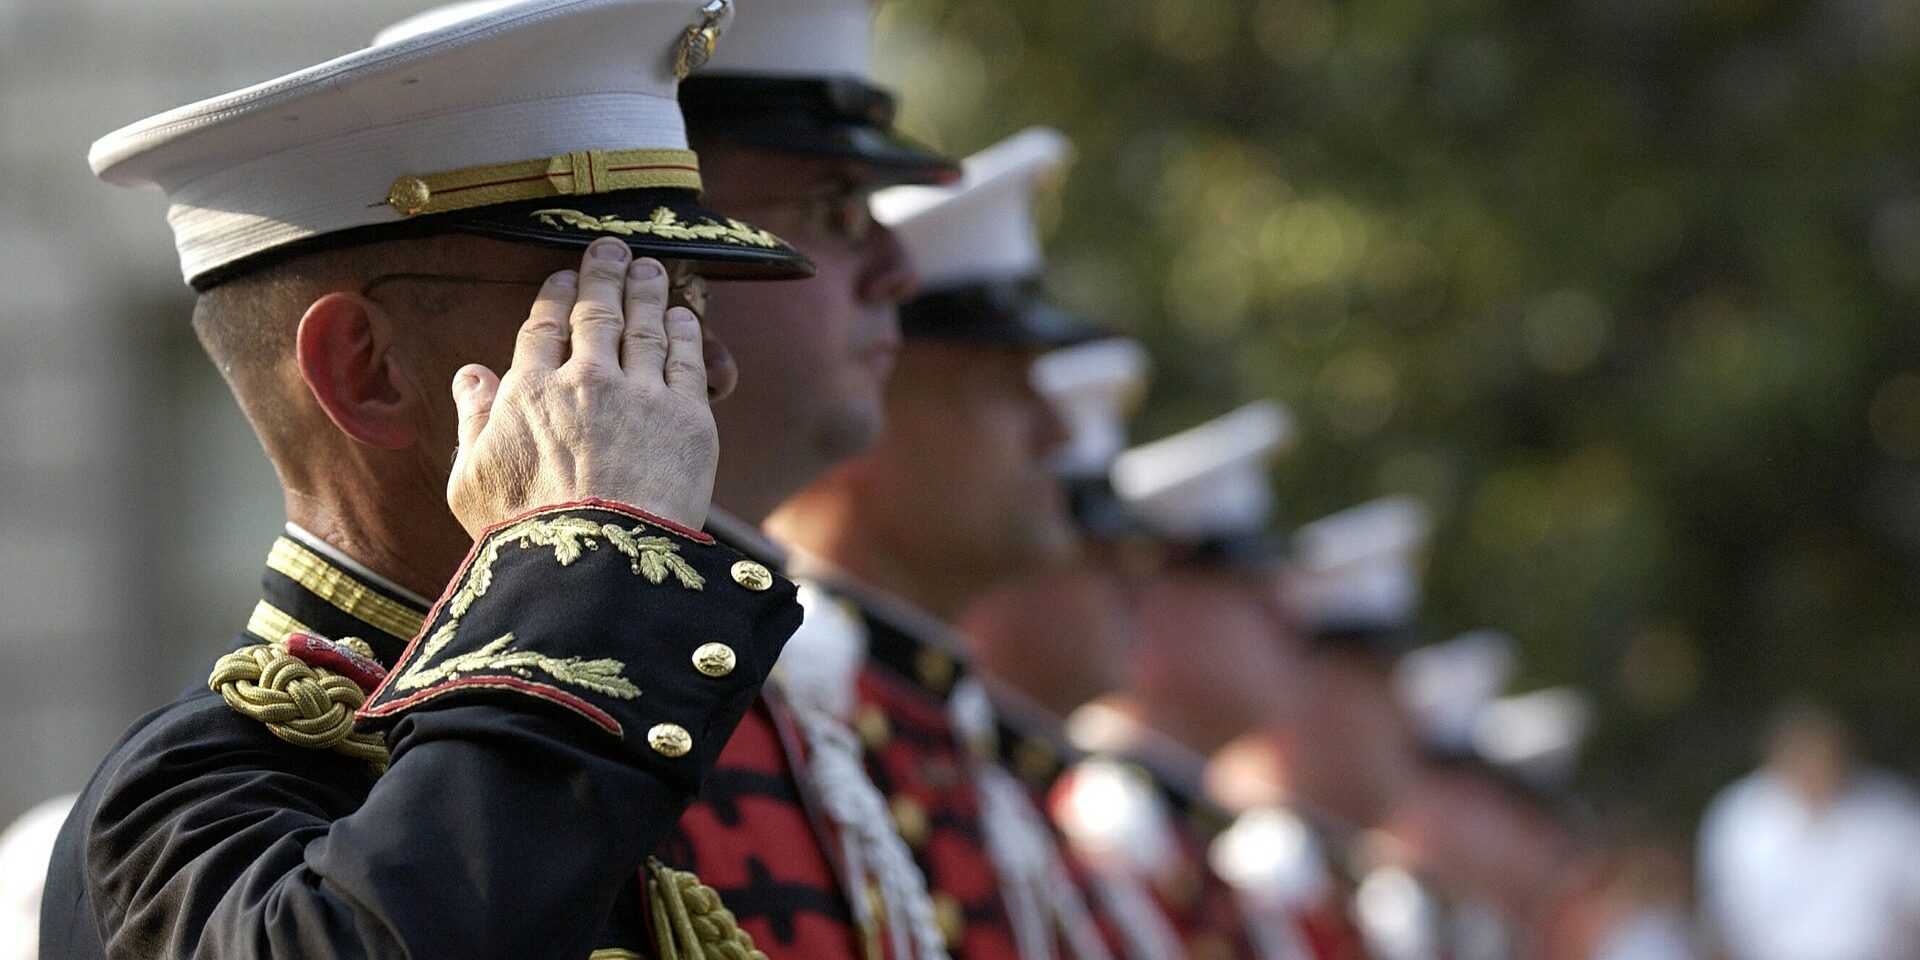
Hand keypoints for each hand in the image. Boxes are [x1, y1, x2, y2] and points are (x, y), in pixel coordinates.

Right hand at [447, 239, 717, 535]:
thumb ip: (471, 421)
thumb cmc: (525, 535)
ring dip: (647, 291)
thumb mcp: (471, 481)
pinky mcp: (687, 416)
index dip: (554, 297)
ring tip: (650, 269)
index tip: (561, 277)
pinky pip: (686, 359)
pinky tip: (683, 315)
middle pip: (596, 311)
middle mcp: (584, 379)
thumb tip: (471, 375)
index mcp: (528, 391)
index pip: (543, 327)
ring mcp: (640, 394)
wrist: (596, 564)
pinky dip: (684, 330)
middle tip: (612, 249)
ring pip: (644, 326)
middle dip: (603, 274)